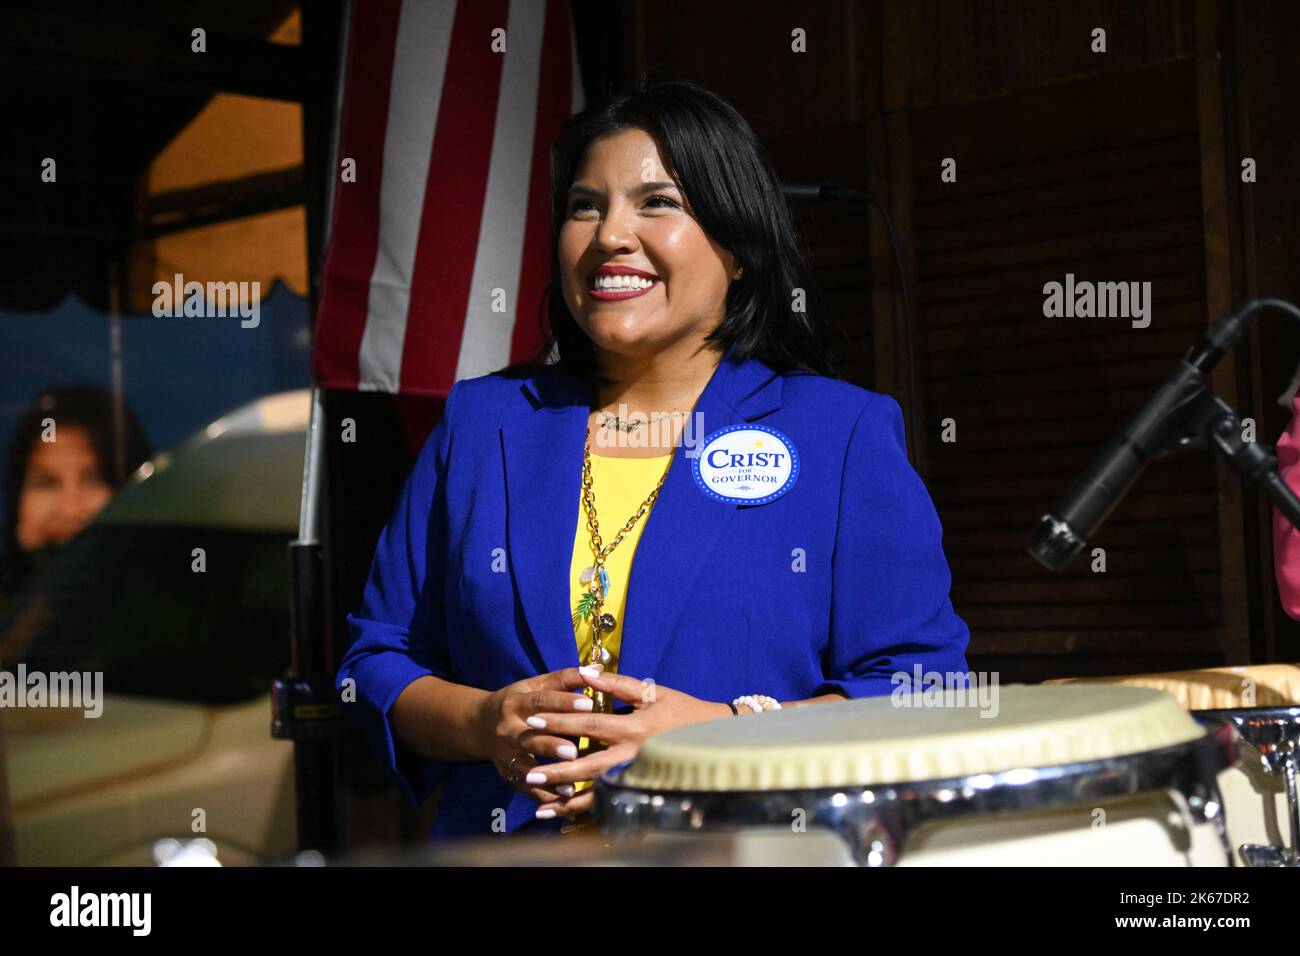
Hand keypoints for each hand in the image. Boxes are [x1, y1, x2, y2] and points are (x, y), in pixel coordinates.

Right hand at [475, 666, 607, 803]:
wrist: (480, 725)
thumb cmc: (518, 702)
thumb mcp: (535, 685)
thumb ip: (565, 679)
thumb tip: (597, 669)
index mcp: (516, 702)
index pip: (541, 701)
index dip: (564, 702)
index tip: (589, 704)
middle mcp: (508, 729)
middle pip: (530, 738)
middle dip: (551, 745)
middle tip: (575, 751)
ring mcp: (505, 754)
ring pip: (525, 767)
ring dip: (547, 776)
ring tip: (571, 783)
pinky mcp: (507, 774)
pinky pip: (526, 787)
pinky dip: (544, 793)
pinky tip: (564, 796)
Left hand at [526, 669, 729, 819]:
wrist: (714, 737)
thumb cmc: (682, 709)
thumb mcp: (652, 691)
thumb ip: (617, 684)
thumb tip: (586, 671)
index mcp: (633, 727)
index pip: (589, 723)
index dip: (560, 721)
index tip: (533, 721)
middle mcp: (633, 755)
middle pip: (587, 764)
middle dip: (556, 768)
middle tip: (528, 769)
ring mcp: (637, 775)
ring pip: (596, 791)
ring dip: (566, 799)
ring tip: (539, 800)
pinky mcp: (640, 788)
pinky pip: (610, 802)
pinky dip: (586, 810)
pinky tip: (564, 815)